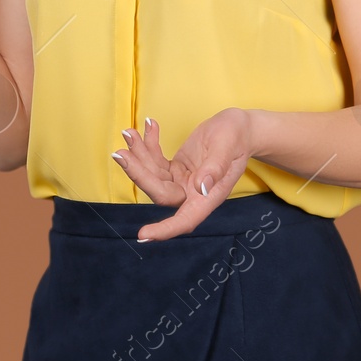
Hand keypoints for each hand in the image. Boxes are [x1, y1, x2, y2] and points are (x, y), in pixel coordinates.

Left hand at [111, 110, 254, 240]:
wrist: (239, 128)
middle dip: (138, 173)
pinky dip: (147, 144)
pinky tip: (149, 125)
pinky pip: (155, 161)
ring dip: (138, 154)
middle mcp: (192, 194)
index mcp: (208, 197)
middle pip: (159, 191)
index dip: (165, 229)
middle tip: (120, 153)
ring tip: (130, 132)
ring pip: (152, 175)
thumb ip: (216, 167)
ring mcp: (182, 181)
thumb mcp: (227, 147)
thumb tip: (202, 187)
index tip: (143, 235)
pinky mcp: (175, 169)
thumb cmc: (237, 137)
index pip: (186, 220)